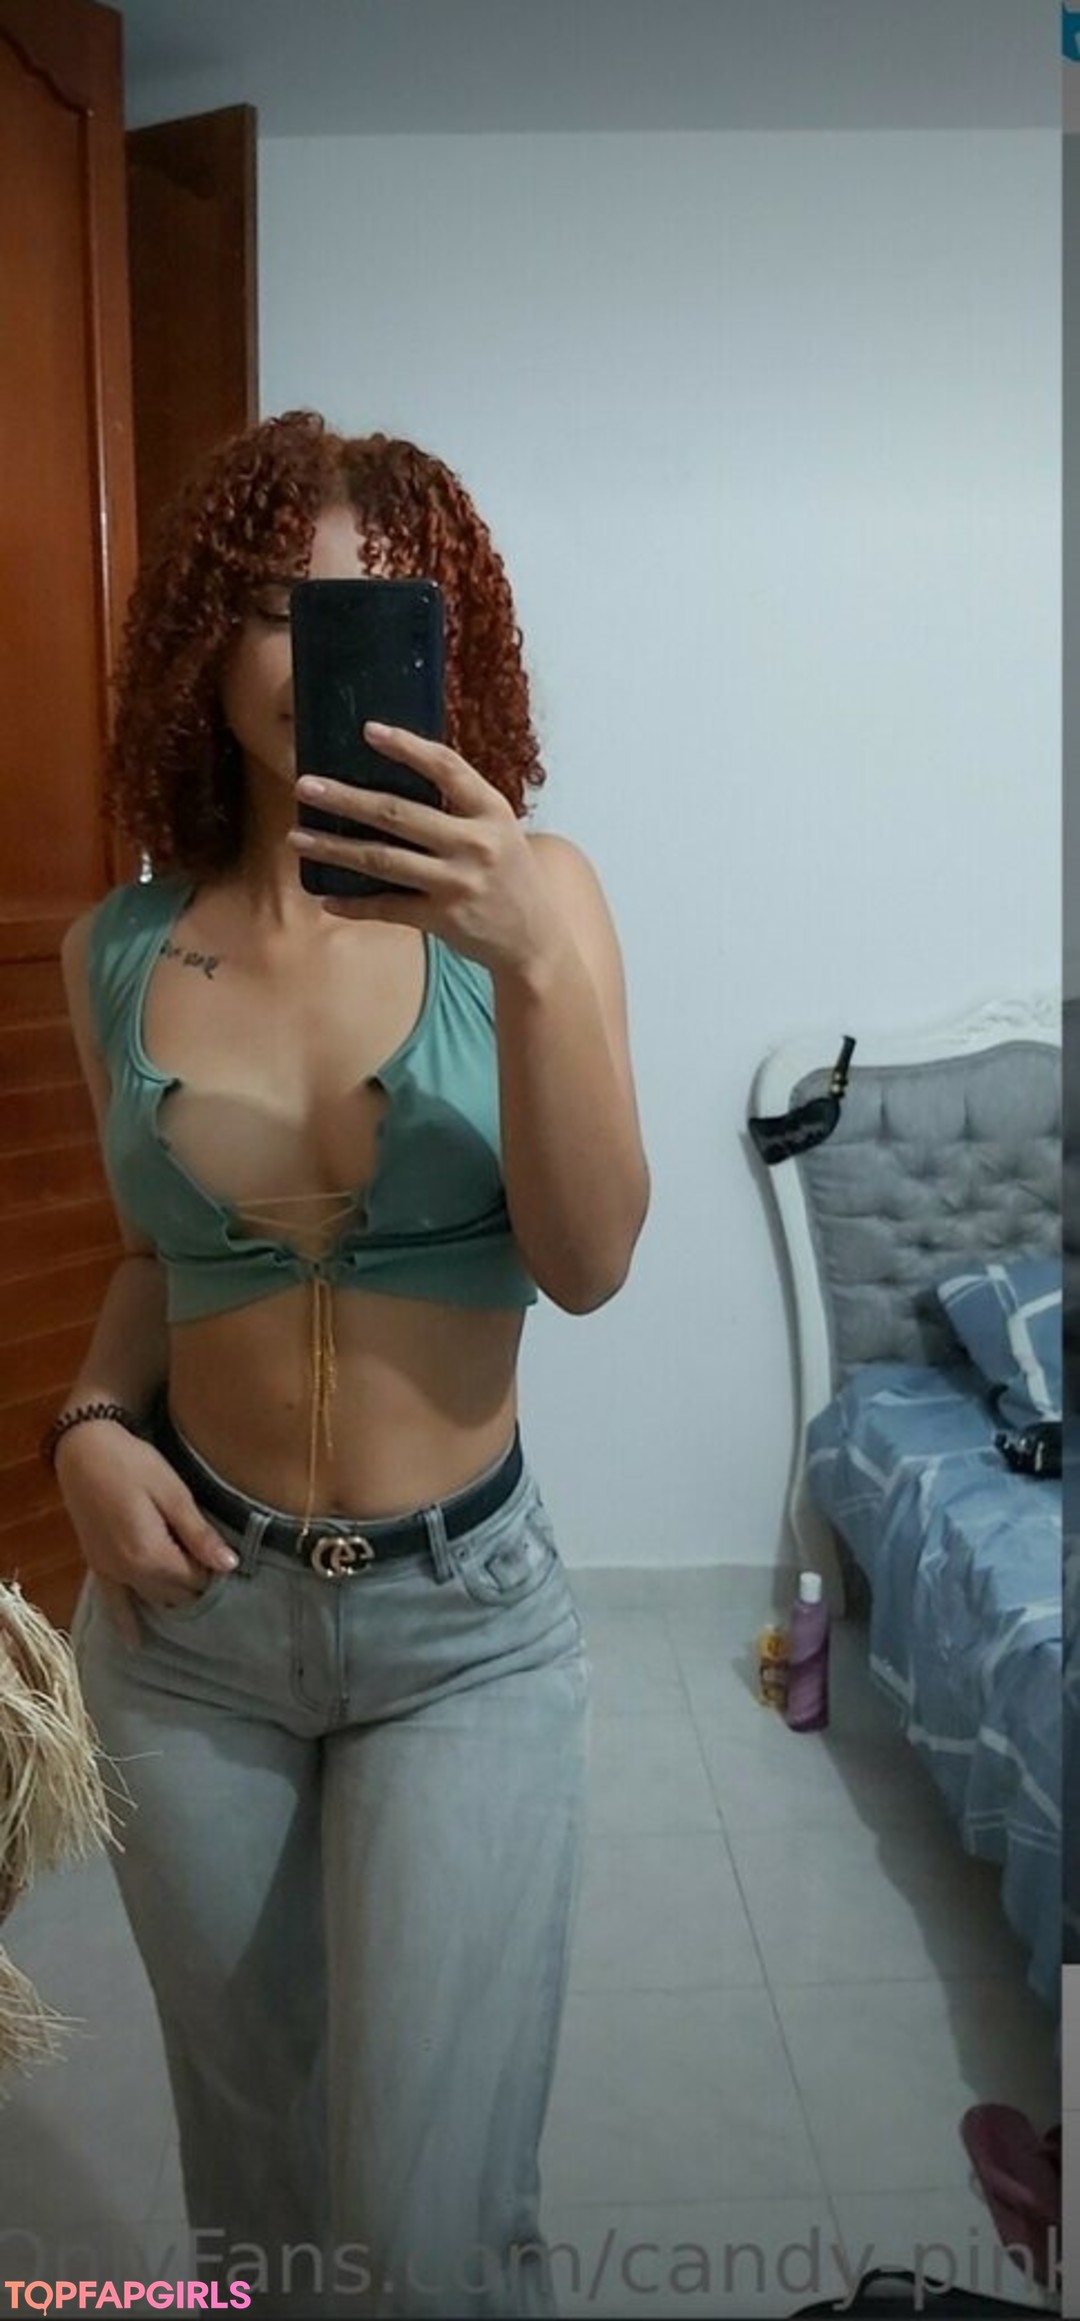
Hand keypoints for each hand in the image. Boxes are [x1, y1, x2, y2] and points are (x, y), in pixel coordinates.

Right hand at [55, 1423, 237, 1645]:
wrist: (83, 1450)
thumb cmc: (133, 1464)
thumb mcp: (173, 1492)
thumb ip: (199, 1534)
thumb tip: (230, 1565)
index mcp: (152, 1555)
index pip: (196, 1581)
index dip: (214, 1572)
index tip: (226, 1559)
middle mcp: (130, 1573)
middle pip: (176, 1595)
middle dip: (197, 1587)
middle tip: (215, 1572)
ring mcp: (110, 1572)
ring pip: (152, 1600)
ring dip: (173, 1601)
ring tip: (195, 1600)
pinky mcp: (97, 1566)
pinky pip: (112, 1603)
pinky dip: (126, 1622)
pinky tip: (136, 1644)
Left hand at [288, 723, 565, 976]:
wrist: (535, 941)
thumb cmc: (510, 877)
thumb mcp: (500, 831)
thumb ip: (460, 807)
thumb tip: (397, 777)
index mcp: (492, 811)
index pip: (446, 767)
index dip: (407, 747)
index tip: (368, 730)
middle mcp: (475, 844)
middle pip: (398, 814)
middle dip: (346, 798)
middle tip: (306, 785)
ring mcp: (457, 883)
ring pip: (382, 859)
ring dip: (334, 848)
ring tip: (298, 837)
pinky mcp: (442, 918)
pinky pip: (387, 907)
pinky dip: (354, 904)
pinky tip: (326, 897)